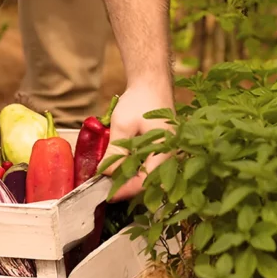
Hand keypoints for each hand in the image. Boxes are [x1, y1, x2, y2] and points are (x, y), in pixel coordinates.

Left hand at [102, 81, 174, 201]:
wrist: (152, 83)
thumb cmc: (140, 100)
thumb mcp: (123, 125)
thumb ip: (116, 151)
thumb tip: (107, 174)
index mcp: (165, 151)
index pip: (146, 182)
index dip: (126, 191)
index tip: (108, 194)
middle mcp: (170, 156)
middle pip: (149, 183)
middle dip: (127, 188)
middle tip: (106, 188)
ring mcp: (168, 154)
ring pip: (149, 176)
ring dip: (130, 180)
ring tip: (111, 179)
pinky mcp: (162, 150)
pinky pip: (149, 166)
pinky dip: (134, 170)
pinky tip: (121, 168)